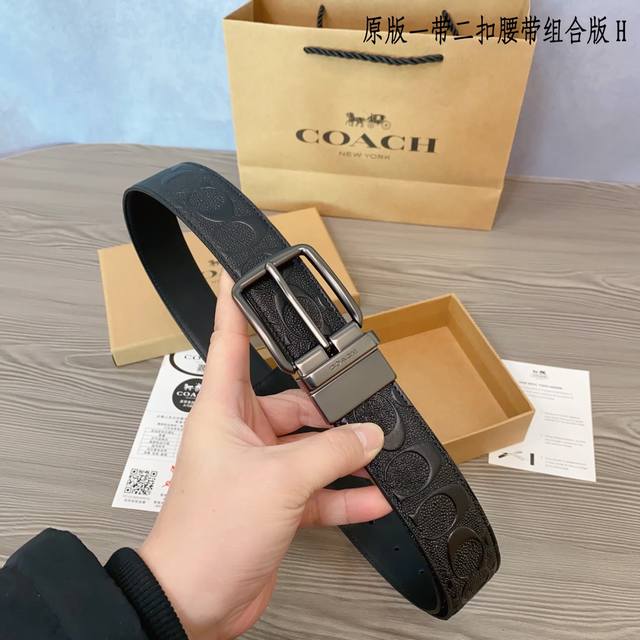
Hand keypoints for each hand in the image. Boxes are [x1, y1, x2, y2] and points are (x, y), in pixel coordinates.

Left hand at [140, 272, 389, 639]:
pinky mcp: (274, 503)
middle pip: (291, 402)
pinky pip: (317, 488)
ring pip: (309, 447)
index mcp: (223, 411)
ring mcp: (259, 469)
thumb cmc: (207, 534)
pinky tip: (372, 495)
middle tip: (361, 405)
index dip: (235, 306)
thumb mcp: (280, 480)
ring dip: (342, 453)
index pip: (229, 342)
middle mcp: (240, 435)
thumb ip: (332, 452)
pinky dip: (344, 492)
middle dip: (327, 407)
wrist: (197, 600)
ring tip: (377, 451)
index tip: (240, 276)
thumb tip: (369, 436)